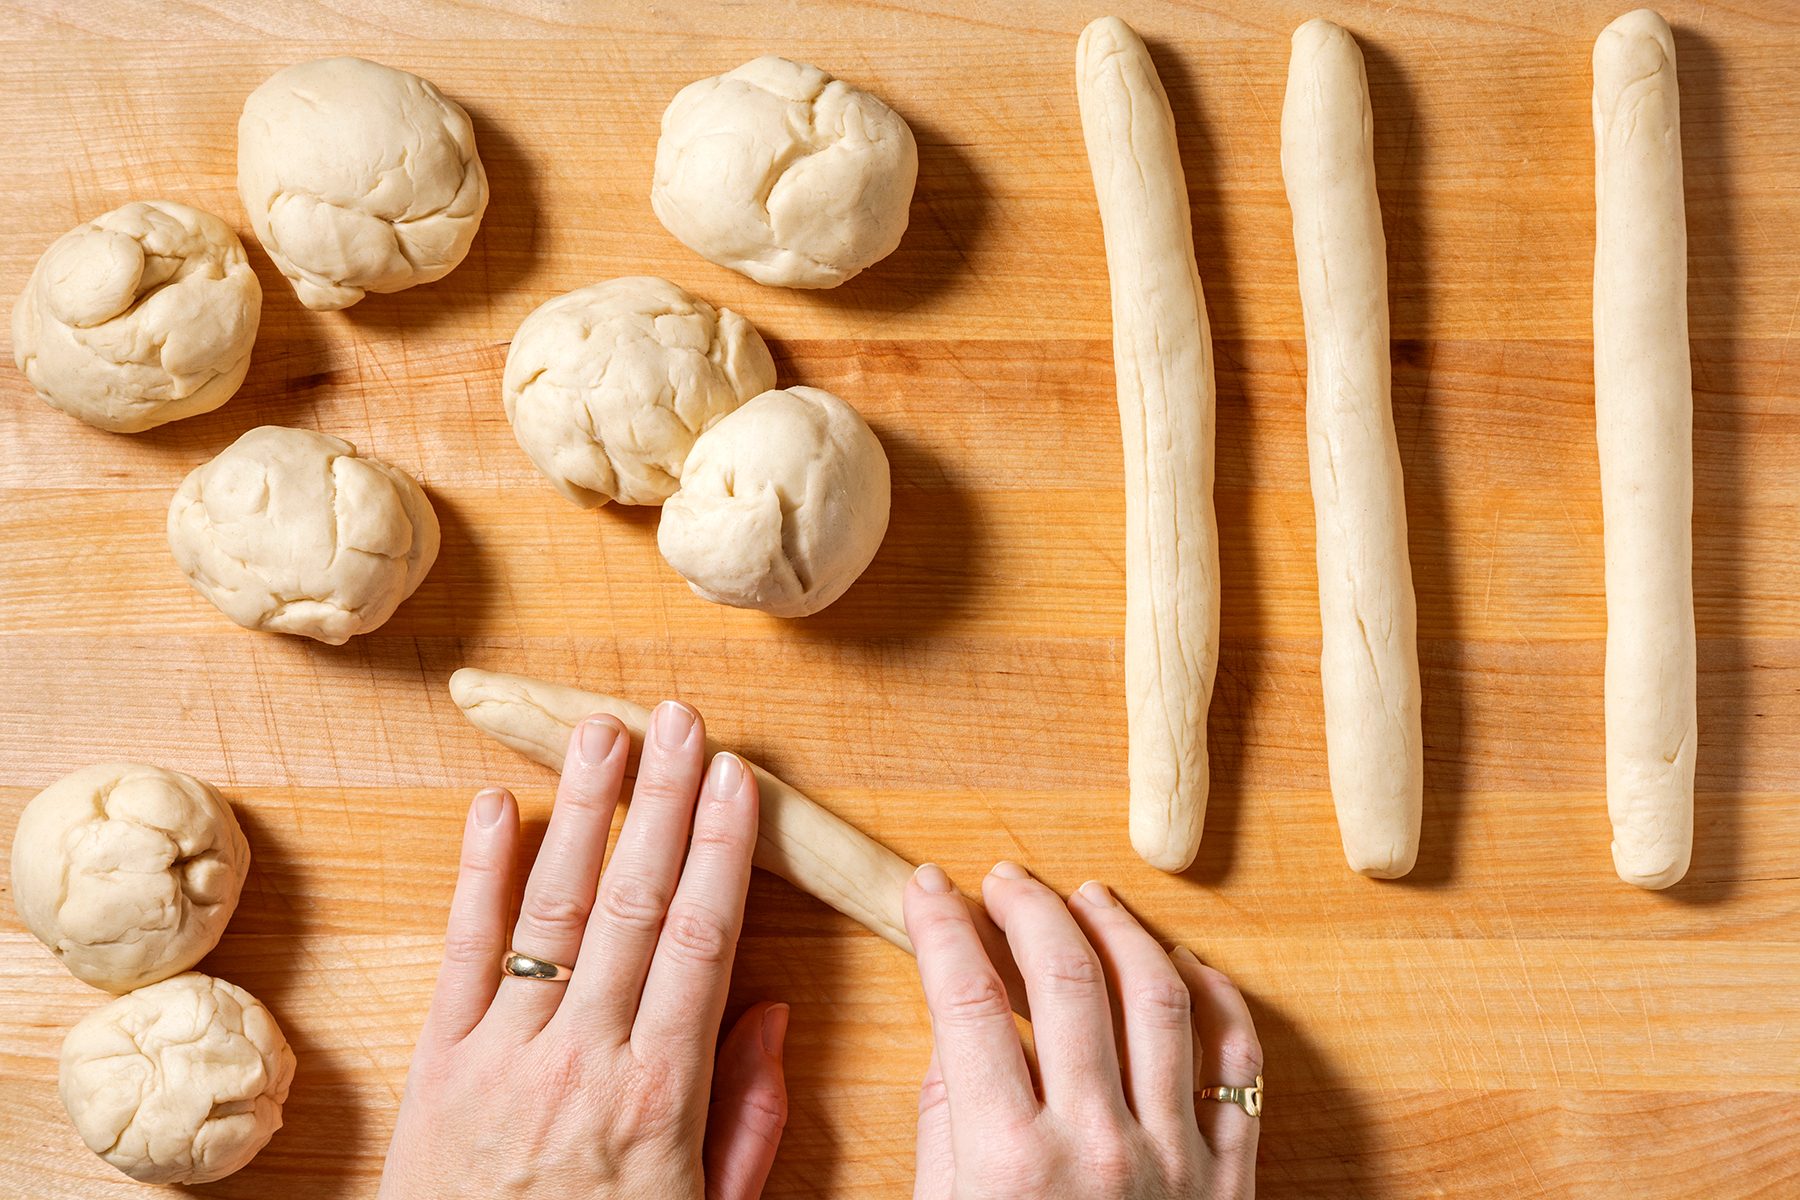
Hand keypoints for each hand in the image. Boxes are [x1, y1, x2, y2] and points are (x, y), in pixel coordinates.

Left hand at [380, 702, 787, 1199]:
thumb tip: (772, 1011)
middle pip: (634, 904)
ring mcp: (503, 1054)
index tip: (737, 779)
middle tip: (681, 721)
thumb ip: (749, 1116)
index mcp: (660, 1093)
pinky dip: (478, 874)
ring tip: (604, 733)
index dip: (720, 849)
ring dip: (582, 811)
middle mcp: (584, 1059)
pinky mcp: (438, 1063)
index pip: (701, 940)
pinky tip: (496, 804)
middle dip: (662, 803)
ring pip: (552, 910)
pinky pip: (461, 954)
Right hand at [905, 862, 1260, 1198]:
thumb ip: (944, 1121)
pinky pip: (1237, 1064)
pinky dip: (1216, 999)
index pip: (967, 1000)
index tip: (929, 888)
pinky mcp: (1226, 1180)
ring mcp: (1172, 1159)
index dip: (941, 927)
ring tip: (1088, 898)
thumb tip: (953, 1026)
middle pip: (1066, 978)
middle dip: (1028, 908)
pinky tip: (1182, 963)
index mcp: (1009, 1162)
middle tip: (1005, 882)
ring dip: (1119, 930)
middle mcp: (1096, 1147)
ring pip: (1158, 1000)